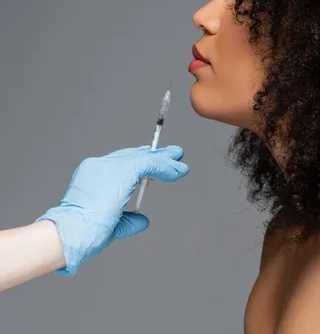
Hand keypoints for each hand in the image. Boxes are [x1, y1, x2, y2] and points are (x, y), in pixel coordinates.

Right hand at [36, 145, 188, 275]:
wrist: (72, 232)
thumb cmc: (84, 233)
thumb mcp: (110, 225)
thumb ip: (128, 220)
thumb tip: (144, 220)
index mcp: (92, 175)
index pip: (120, 162)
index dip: (140, 160)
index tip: (154, 159)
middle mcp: (99, 165)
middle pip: (132, 155)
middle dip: (155, 154)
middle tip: (173, 153)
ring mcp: (109, 165)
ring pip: (142, 157)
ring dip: (164, 159)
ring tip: (179, 157)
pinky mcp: (121, 170)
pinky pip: (148, 163)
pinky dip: (164, 166)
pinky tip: (176, 171)